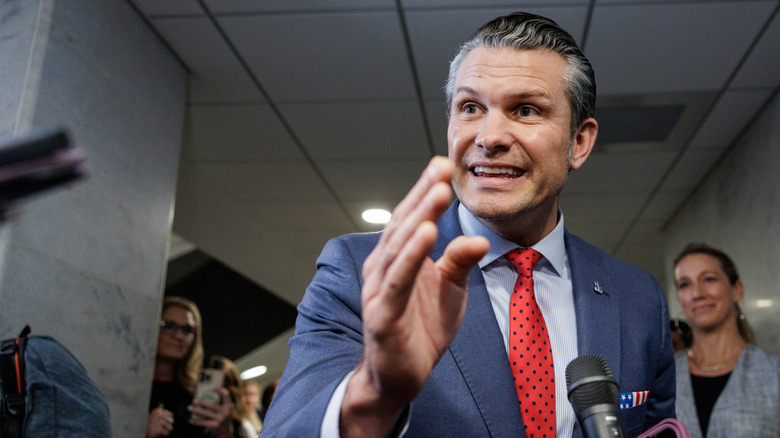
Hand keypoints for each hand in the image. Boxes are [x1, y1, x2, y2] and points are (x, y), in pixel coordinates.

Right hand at [146, 407, 173, 437]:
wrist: (139, 431)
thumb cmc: (147, 424)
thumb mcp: (152, 416)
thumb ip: (160, 414)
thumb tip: (171, 415)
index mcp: (158, 411)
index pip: (170, 414)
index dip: (169, 419)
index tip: (165, 422)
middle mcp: (159, 415)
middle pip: (172, 421)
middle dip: (169, 425)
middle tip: (165, 427)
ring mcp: (159, 423)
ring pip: (170, 428)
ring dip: (167, 430)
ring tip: (162, 431)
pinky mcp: (158, 430)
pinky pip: (166, 433)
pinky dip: (164, 434)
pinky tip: (160, 434)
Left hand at [189, 387, 232, 434]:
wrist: (225, 430)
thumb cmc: (223, 415)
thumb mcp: (226, 408)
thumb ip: (222, 400)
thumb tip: (210, 389)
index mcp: (229, 405)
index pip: (226, 395)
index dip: (219, 390)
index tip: (212, 387)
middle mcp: (226, 412)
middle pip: (212, 405)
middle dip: (202, 403)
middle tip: (194, 400)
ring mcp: (221, 419)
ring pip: (206, 414)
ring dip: (196, 411)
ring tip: (189, 408)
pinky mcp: (215, 425)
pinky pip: (204, 423)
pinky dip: (196, 422)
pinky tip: (191, 420)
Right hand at [341, 156, 489, 436]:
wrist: (398, 378)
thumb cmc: (421, 329)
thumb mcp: (450, 290)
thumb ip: (459, 261)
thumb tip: (479, 237)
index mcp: (397, 258)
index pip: (412, 217)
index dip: (426, 191)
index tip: (444, 166)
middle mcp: (383, 267)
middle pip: (404, 224)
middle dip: (424, 195)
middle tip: (442, 168)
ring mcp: (380, 290)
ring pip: (400, 246)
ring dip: (419, 217)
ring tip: (438, 193)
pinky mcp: (382, 314)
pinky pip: (398, 280)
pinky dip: (411, 256)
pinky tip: (425, 234)